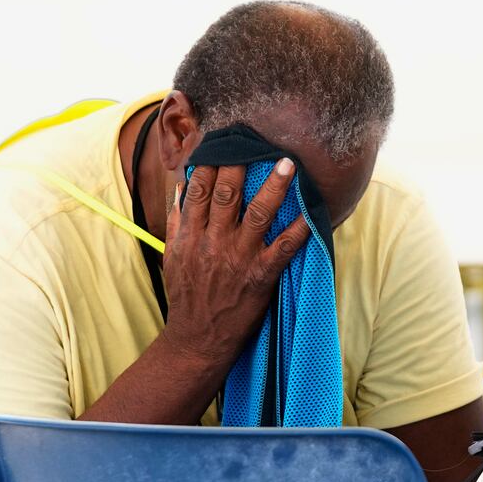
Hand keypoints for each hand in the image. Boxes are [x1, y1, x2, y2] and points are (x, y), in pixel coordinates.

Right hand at [162, 159, 310, 364]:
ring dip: (275, 188)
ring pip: (257, 214)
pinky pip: (282, 250)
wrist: (197, 340)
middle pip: (227, 194)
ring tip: (288, 165)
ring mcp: (238, 258)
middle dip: (242, 165)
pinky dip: (298, 231)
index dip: (213, 163)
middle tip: (257, 143)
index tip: (225, 142)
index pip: (199, 189)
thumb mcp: (172, 256)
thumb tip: (180, 186)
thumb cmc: (186, 296)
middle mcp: (214, 242)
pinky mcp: (260, 277)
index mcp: (192, 235)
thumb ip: (177, 221)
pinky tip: (311, 215)